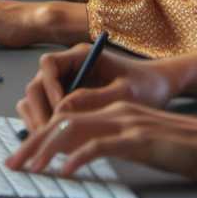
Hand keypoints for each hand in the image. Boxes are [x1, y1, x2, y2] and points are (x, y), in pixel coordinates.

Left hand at [5, 101, 196, 182]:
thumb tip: (74, 156)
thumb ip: (108, 142)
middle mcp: (115, 112)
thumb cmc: (179, 148)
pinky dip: (78, 158)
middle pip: (61, 121)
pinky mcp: (137, 139)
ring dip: (46, 150)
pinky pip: (99, 146)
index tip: (22, 156)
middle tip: (13, 164)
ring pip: (73, 130)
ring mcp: (126, 123)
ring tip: (31, 168)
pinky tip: (65, 172)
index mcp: (113, 110)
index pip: (66, 118)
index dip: (39, 136)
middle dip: (32, 143)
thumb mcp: (136, 141)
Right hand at [15, 42, 177, 131]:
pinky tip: (55, 142)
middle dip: (39, 109)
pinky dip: (45, 124)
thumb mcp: (125, 93)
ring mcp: (66, 83)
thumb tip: (63, 109)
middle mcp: (69, 67)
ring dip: (37, 118)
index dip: (49, 86)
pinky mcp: (67, 99)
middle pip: (37, 83)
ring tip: (48, 140)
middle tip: (47, 133)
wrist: (159, 88)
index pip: (49, 64)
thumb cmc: (146, 85)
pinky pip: (45, 109)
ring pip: (37, 98)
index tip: (59, 109)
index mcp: (81, 56)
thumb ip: (94, 98)